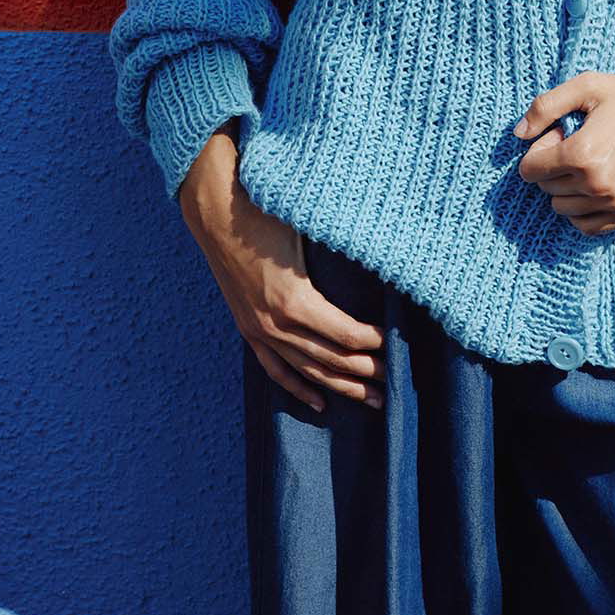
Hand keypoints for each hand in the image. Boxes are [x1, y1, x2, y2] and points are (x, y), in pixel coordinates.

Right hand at [179, 128, 385, 415]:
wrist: (216, 210)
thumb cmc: (268, 213)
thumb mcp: (309, 233)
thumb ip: (341, 257)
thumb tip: (385, 263)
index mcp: (295, 300)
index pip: (346, 334)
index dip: (375, 343)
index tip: (399, 344)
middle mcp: (276, 324)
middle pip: (331, 359)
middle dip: (367, 372)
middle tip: (396, 382)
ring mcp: (259, 330)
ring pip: (307, 370)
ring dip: (341, 386)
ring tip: (373, 400)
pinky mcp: (248, 329)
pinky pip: (275, 368)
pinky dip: (298, 388)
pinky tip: (320, 404)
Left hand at [511, 70, 614, 235]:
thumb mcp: (588, 86)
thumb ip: (545, 106)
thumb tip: (517, 134)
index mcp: (582, 154)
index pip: (530, 169)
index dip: (539, 150)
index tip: (560, 135)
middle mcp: (597, 185)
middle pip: (546, 189)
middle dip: (552, 168)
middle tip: (578, 145)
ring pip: (564, 210)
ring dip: (567, 189)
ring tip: (590, 164)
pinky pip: (589, 227)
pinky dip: (584, 211)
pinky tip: (596, 186)